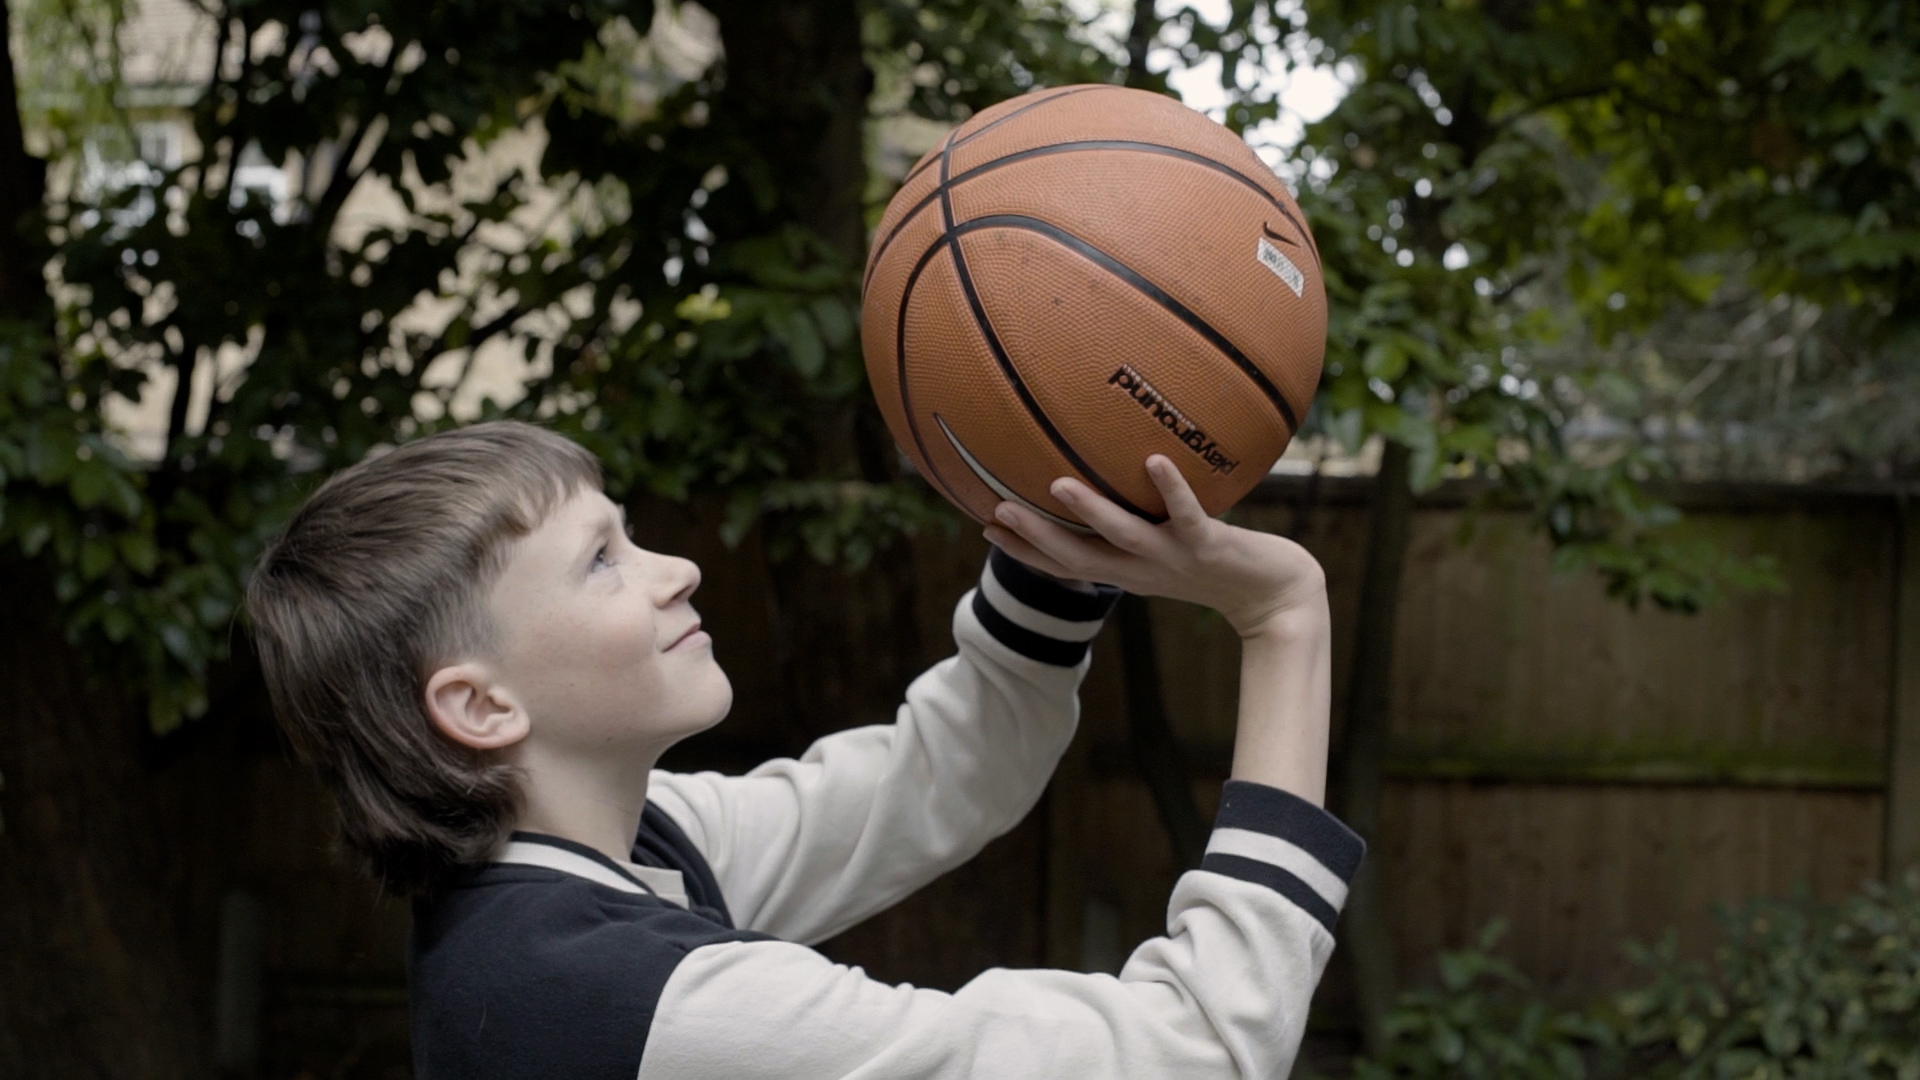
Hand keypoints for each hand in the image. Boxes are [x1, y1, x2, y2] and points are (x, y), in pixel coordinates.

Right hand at [982, 455, 1326, 638]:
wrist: (1278, 595)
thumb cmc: (1222, 564)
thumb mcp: (1173, 547)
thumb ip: (1142, 525)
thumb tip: (1122, 481)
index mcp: (1128, 572)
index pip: (1066, 565)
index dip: (1024, 550)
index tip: (984, 525)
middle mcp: (1143, 569)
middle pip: (1080, 556)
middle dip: (1036, 536)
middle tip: (997, 508)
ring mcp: (1174, 557)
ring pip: (1124, 537)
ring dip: (1091, 513)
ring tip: (1059, 485)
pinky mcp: (1210, 544)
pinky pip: (1189, 514)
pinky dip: (1171, 489)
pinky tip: (1154, 460)